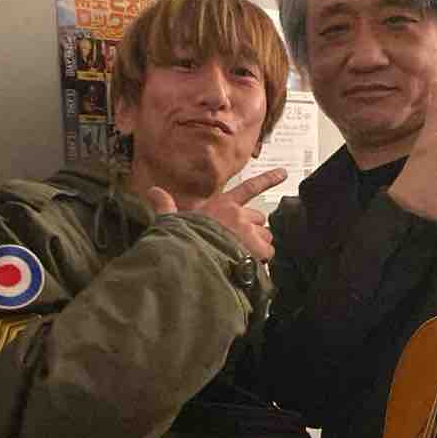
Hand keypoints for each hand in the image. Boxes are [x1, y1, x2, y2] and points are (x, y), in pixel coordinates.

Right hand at [147, 167, 286, 260]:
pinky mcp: (255, 246)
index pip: (248, 188)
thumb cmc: (182, 238)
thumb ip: (165, 206)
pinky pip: (267, 253)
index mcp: (222, 204)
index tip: (284, 173)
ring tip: (240, 256)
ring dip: (258, 245)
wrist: (191, 256)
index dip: (267, 179)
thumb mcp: (171, 220)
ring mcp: (249, 229)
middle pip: (259, 218)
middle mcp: (239, 213)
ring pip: (265, 236)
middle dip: (253, 230)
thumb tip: (152, 191)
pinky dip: (260, 260)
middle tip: (238, 242)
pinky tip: (246, 264)